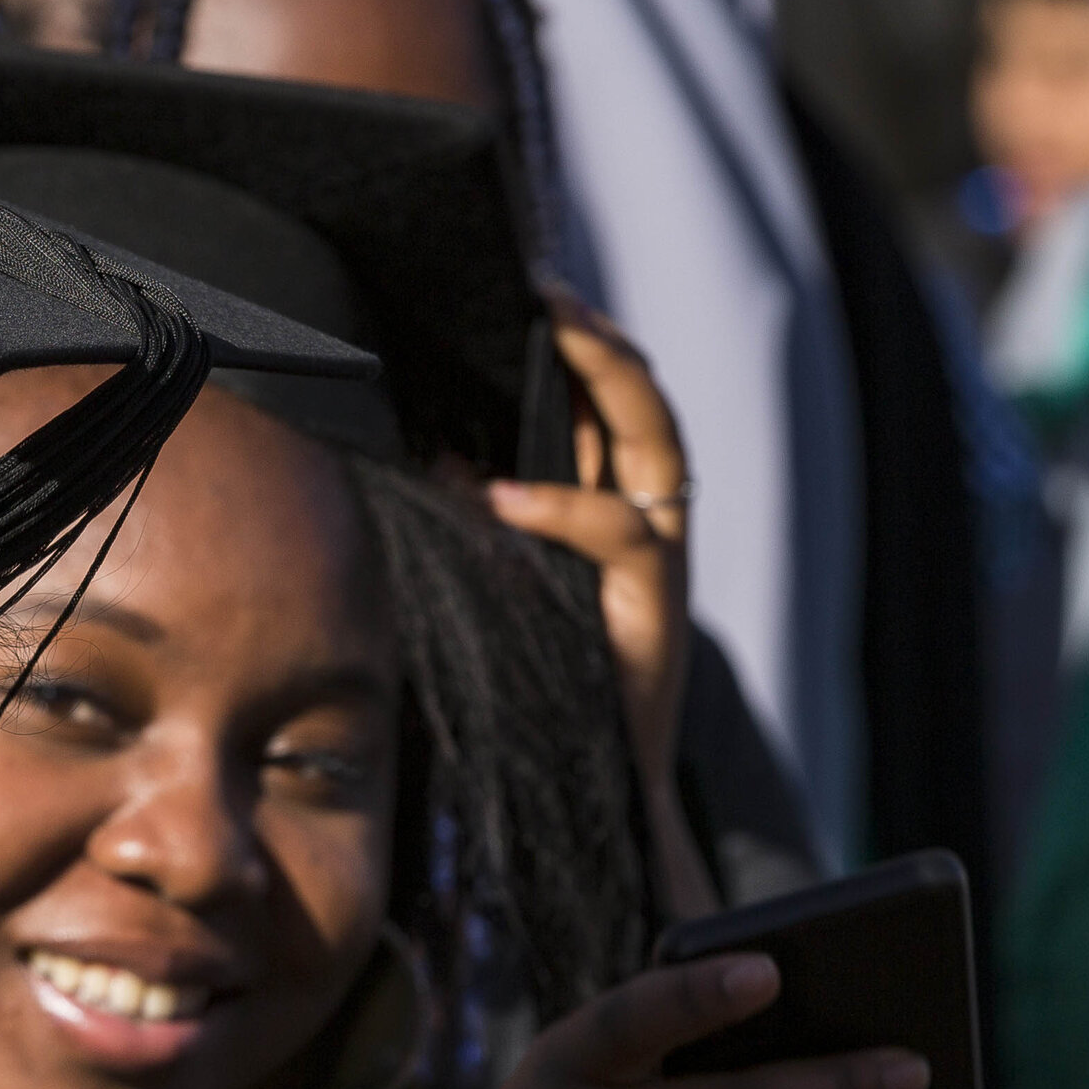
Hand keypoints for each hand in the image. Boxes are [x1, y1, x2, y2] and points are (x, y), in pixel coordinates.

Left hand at [480, 301, 708, 916]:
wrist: (586, 803)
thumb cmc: (532, 699)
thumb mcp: (496, 591)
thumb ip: (480, 523)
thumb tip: (428, 455)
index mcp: (616, 518)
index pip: (616, 407)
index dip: (586, 344)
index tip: (534, 285)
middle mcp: (652, 532)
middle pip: (648, 406)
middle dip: (603, 339)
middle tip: (549, 287)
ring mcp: (660, 571)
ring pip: (659, 450)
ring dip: (608, 384)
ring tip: (559, 333)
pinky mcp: (652, 616)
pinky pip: (621, 538)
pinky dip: (563, 508)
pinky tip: (502, 496)